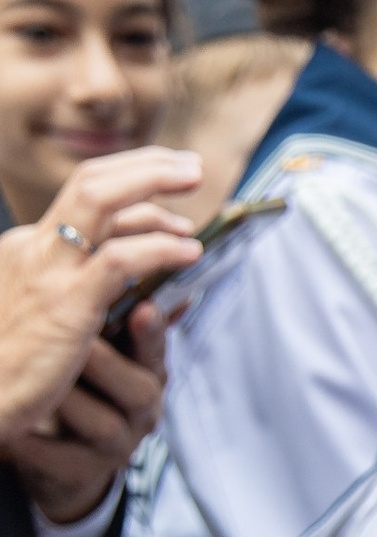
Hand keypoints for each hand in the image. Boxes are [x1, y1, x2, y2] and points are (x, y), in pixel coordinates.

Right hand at [0, 149, 201, 501]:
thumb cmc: (13, 369)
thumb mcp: (50, 319)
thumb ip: (90, 296)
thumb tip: (148, 290)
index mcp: (28, 248)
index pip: (84, 198)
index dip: (133, 185)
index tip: (171, 186)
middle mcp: (34, 248)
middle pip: (92, 183)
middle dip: (147, 167)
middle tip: (191, 166)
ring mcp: (48, 272)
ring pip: (102, 202)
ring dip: (155, 187)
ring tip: (198, 187)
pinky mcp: (65, 304)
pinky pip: (119, 261)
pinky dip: (159, 248)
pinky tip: (189, 252)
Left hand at [15, 303, 168, 523]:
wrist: (61, 454)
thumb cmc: (80, 389)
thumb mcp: (105, 352)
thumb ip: (120, 315)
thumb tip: (154, 276)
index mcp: (147, 372)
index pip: (155, 348)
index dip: (152, 331)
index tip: (144, 309)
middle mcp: (142, 410)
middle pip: (136, 386)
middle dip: (99, 361)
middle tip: (72, 345)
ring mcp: (118, 444)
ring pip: (99, 420)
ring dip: (63, 400)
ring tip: (36, 384)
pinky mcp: (86, 471)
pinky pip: (61, 454)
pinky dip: (35, 439)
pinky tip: (17, 426)